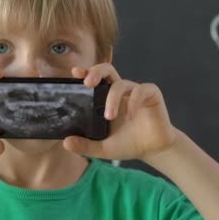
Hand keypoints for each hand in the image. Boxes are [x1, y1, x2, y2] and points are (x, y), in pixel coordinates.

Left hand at [63, 63, 178, 160]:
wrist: (152, 149)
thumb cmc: (127, 144)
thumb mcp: (102, 148)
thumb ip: (85, 145)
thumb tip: (65, 142)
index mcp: (106, 98)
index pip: (94, 79)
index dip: (85, 72)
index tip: (75, 72)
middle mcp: (119, 91)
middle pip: (107, 69)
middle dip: (96, 72)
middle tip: (88, 83)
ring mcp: (135, 91)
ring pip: (120, 84)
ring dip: (112, 99)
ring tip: (109, 117)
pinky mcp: (150, 94)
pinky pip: (140, 91)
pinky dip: (132, 103)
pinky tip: (129, 117)